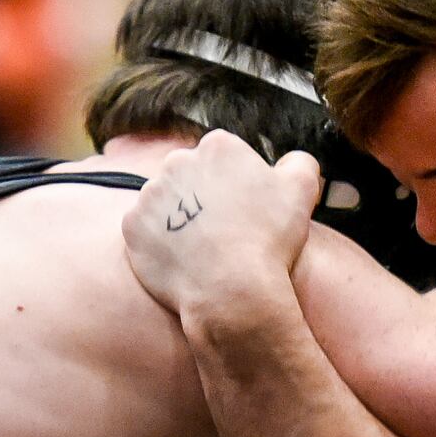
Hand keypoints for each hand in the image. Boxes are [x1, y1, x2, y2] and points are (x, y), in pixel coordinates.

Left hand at [121, 130, 321, 320]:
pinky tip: (184, 260)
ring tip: (203, 248)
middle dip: (203, 195)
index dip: (236, 184)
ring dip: (179, 219)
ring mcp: (149, 195)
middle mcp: (177, 162)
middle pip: (191, 176)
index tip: (244, 208)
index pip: (223, 158)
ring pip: (166, 203)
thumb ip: (300, 163)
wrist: (232, 289)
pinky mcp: (132, 227)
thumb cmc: (269, 239)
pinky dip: (160, 243)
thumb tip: (293, 161)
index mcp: (217, 147)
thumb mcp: (303, 191)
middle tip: (224, 229)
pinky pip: (145, 231)